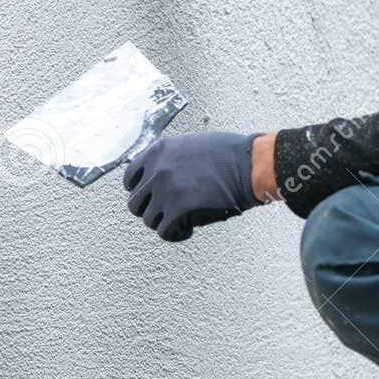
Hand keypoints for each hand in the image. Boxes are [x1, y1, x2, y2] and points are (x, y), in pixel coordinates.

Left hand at [123, 131, 260, 241]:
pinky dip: (175, 234)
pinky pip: (165, 232)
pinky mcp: (178, 209)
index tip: (151, 197)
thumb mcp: (190, 144)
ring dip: (164, 223)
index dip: (140, 191)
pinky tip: (188, 230)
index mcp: (158, 151)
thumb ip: (170, 159)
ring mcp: (165, 190)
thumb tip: (159, 177)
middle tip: (167, 213)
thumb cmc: (229, 153)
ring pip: (149, 220)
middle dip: (150, 210)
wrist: (248, 163)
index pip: (130, 177)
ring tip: (181, 222)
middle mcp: (156, 170)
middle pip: (135, 203)